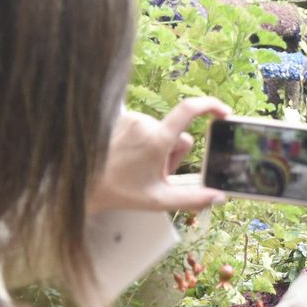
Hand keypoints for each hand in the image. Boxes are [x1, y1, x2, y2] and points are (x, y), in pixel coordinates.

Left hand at [88, 98, 227, 215]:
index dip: (210, 106)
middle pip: (177, 135)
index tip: (224, 113)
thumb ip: (193, 199)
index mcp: (157, 140)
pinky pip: (144, 128)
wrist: (82, 184)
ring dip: (158, 149)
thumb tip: (219, 197)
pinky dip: (143, 143)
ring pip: (161, 132)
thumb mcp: (159, 200)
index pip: (189, 110)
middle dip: (174, 154)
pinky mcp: (120, 118)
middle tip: (156, 174)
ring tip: (138, 168)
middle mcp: (144, 123)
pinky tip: (128, 158)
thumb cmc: (119, 192)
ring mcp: (130, 119)